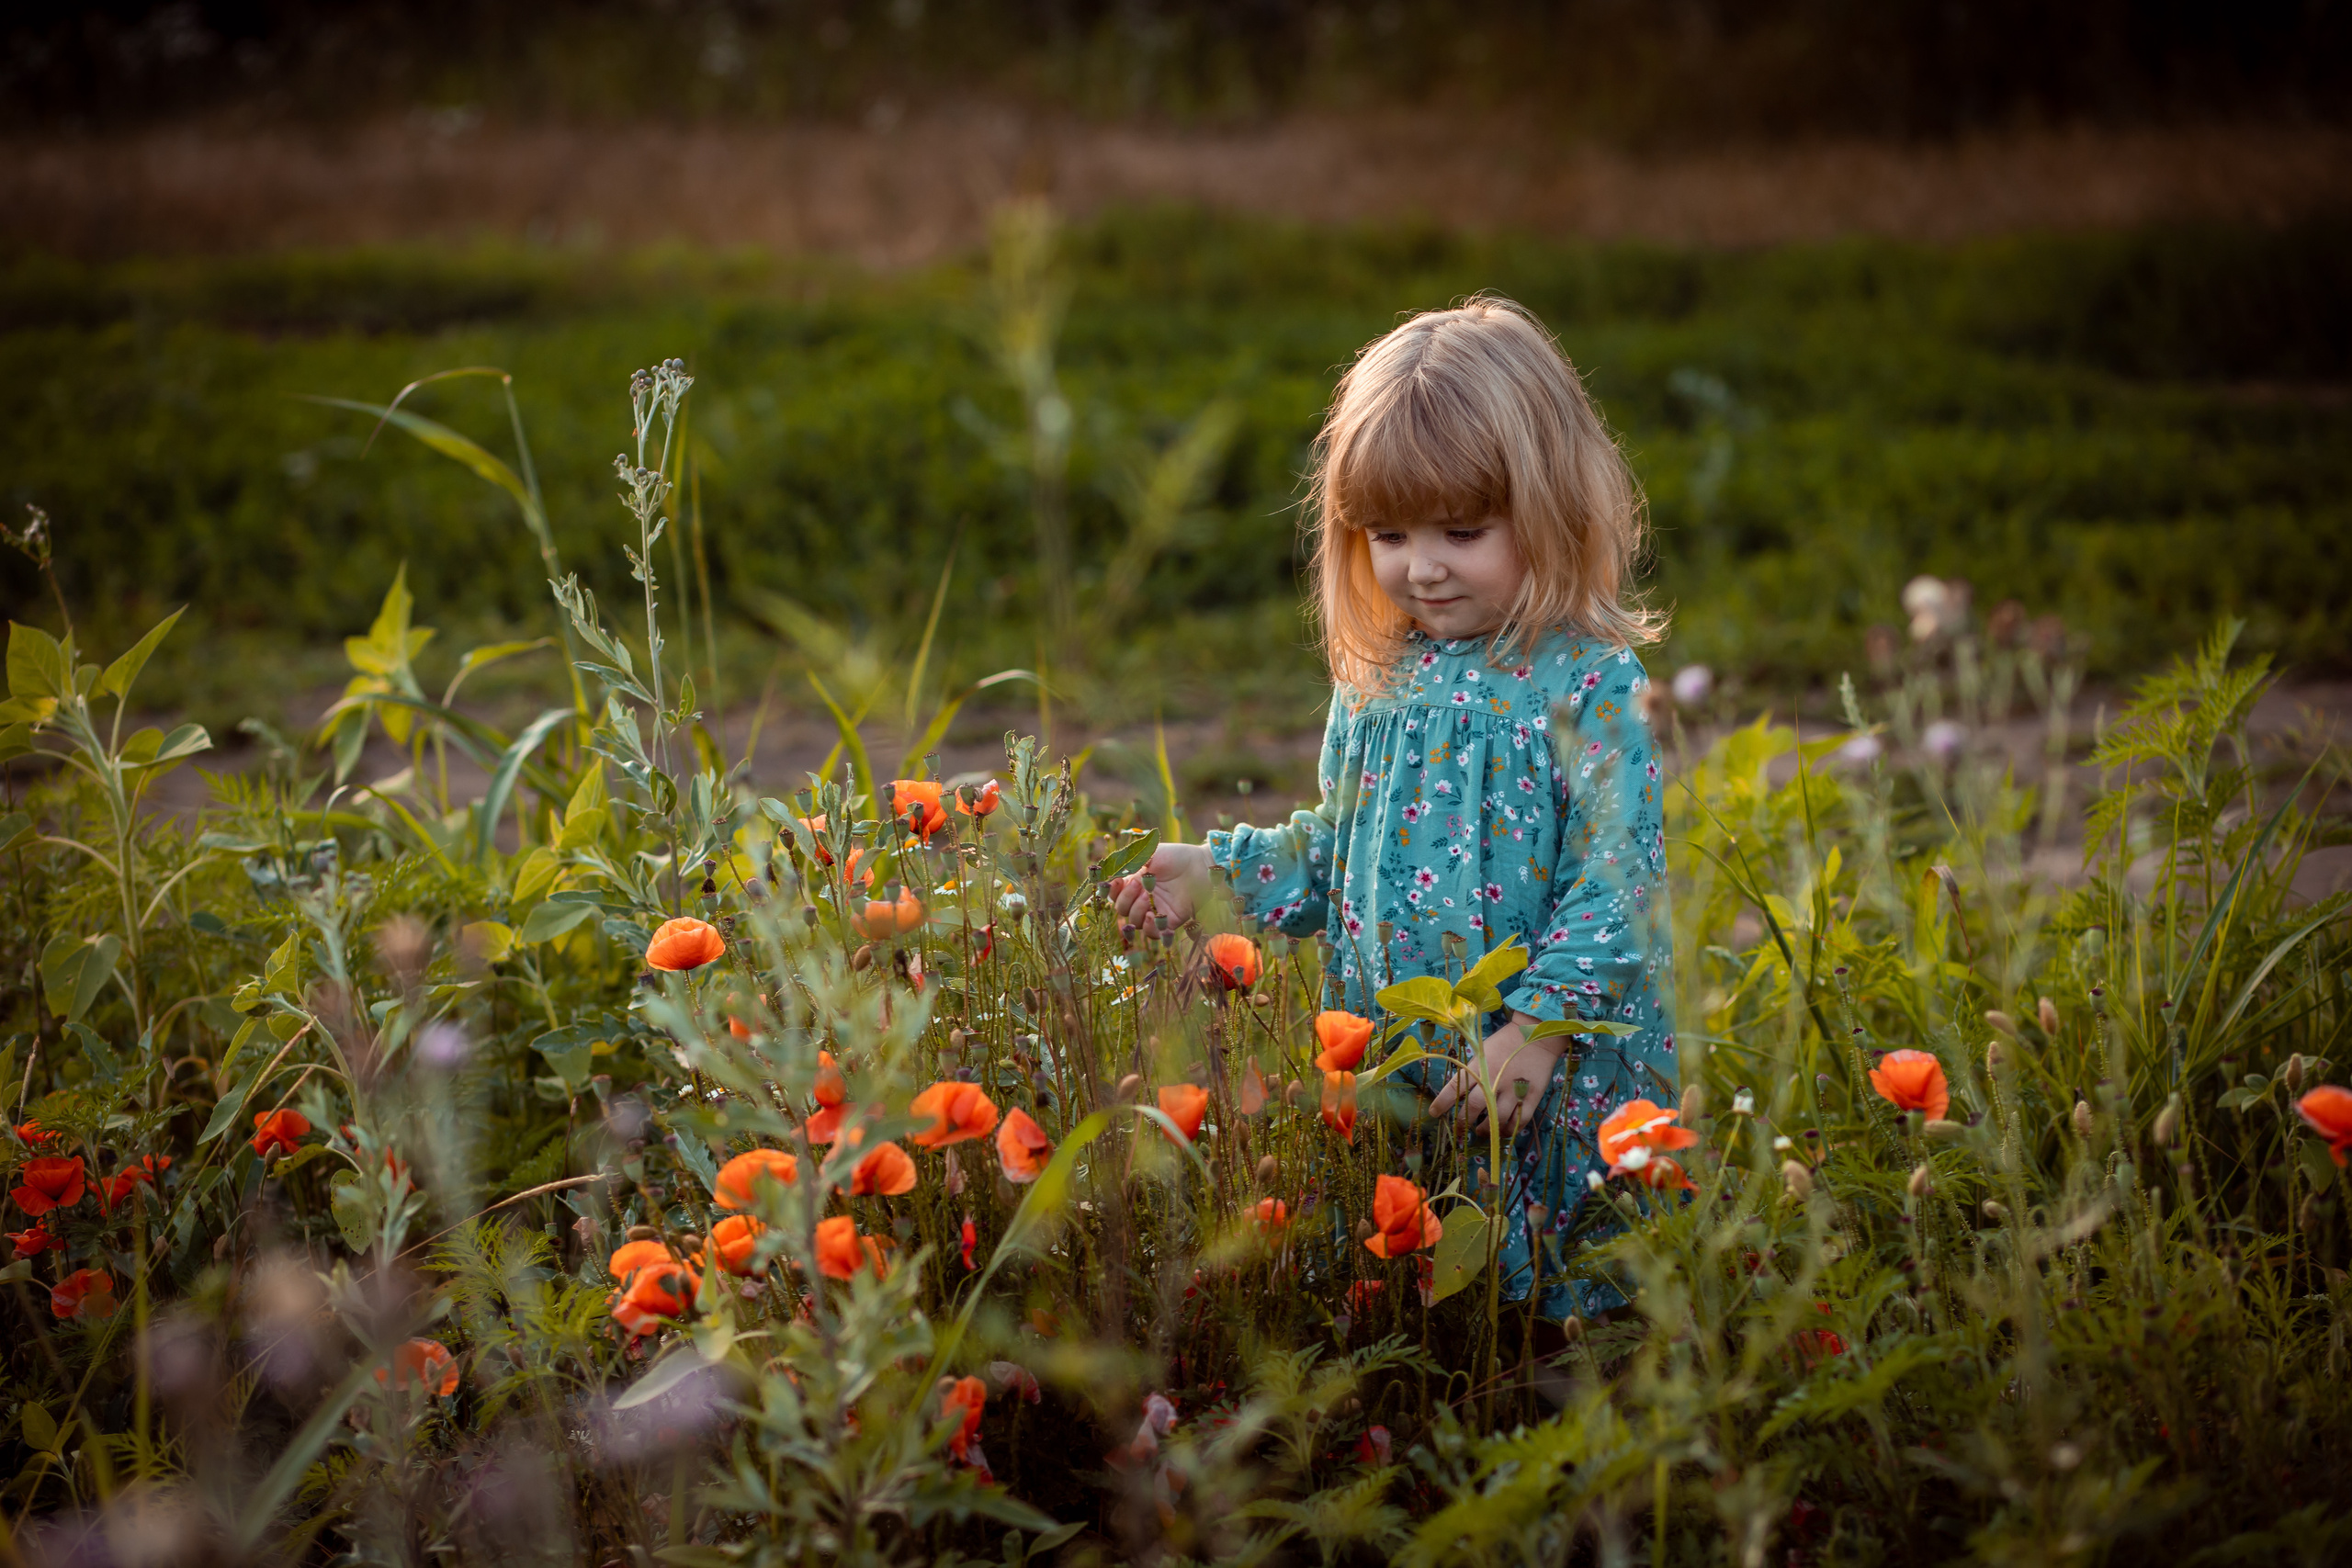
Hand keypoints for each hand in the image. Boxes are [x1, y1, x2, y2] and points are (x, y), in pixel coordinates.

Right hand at [1109, 843, 1211, 935]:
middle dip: (1125, 899)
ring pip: (1135, 923)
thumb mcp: (1150, 853)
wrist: (1201, 865)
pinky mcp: (1169, 921)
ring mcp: (1156, 911)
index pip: (1115, 894)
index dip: (1112, 891)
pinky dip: (1150, 927)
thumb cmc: (1176, 856)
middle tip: (1138, 886)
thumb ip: (1130, 862)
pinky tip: (1153, 916)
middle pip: (1122, 910)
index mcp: (1136, 882)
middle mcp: (1143, 898)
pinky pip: (1153, 933)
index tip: (1116, 882)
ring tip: (1148, 897)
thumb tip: (1110, 872)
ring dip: (1136, 911)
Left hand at [1428, 1014, 1565, 1135]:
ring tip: (1480, 1132)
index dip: (1442, 1103)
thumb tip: (1458, 1092)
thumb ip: (1472, 1070)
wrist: (1538, 1038)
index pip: (1455, 1088)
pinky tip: (1502, 1131)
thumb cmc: (1506, 1043)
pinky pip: (1519, 1121)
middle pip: (1473, 1107)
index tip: (1434, 1113)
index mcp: (1480, 1067)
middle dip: (1463, 1121)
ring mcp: (1514, 1090)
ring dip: (1485, 1129)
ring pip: (1496, 1119)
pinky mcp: (1531, 1097)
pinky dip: (1509, 1130)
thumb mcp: (1483, 1051)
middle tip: (1460, 1128)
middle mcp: (1494, 1080)